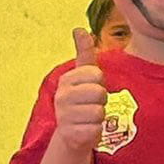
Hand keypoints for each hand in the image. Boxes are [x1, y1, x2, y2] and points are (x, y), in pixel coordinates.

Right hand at [53, 29, 108, 150]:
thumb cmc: (82, 101)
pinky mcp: (71, 135)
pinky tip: (86, 131)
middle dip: (101, 101)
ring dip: (99, 118)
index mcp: (66, 80)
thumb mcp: (83, 77)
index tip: (91, 90)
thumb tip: (79, 29)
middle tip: (91, 105)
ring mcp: (65, 116)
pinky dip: (96, 132)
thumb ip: (84, 53)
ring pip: (100, 112)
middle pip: (100, 93)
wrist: (72, 134)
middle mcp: (62, 96)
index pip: (97, 75)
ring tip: (88, 119)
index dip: (100, 84)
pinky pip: (97, 129)